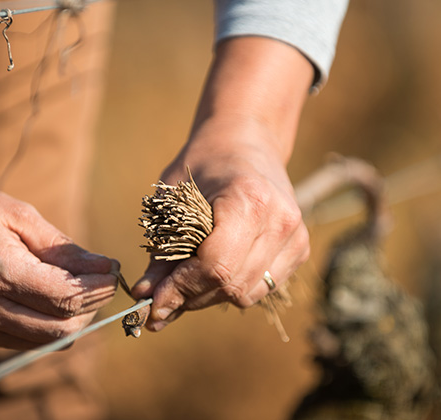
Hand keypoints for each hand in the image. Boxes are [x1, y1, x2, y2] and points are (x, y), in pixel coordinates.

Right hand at [0, 186, 118, 348]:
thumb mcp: (21, 216)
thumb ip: (63, 247)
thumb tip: (104, 266)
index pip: (65, 297)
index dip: (98, 288)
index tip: (114, 270)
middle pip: (61, 327)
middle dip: (93, 305)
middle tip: (103, 279)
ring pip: (48, 341)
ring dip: (77, 318)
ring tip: (85, 287)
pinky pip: (30, 341)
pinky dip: (55, 325)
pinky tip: (61, 299)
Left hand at [132, 118, 308, 330]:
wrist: (248, 142)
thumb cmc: (204, 162)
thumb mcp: (174, 197)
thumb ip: (162, 248)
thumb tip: (144, 298)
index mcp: (249, 200)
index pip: (216, 266)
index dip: (181, 290)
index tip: (152, 302)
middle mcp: (281, 221)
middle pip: (232, 285)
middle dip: (190, 298)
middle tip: (160, 298)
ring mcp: (296, 236)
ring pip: (247, 294)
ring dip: (210, 296)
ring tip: (184, 284)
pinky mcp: (300, 248)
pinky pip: (261, 287)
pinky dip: (232, 287)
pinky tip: (211, 273)